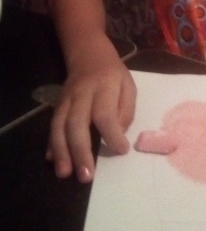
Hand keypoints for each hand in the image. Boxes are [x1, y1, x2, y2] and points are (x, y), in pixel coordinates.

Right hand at [46, 59, 135, 182]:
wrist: (89, 54)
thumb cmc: (113, 75)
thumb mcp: (128, 87)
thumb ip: (126, 110)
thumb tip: (118, 134)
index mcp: (104, 87)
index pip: (105, 114)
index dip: (112, 134)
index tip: (121, 151)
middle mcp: (81, 94)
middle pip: (77, 123)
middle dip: (80, 151)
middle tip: (86, 175)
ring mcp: (66, 100)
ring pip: (59, 126)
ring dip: (61, 152)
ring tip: (65, 173)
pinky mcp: (57, 105)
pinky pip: (52, 125)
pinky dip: (51, 144)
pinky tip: (52, 160)